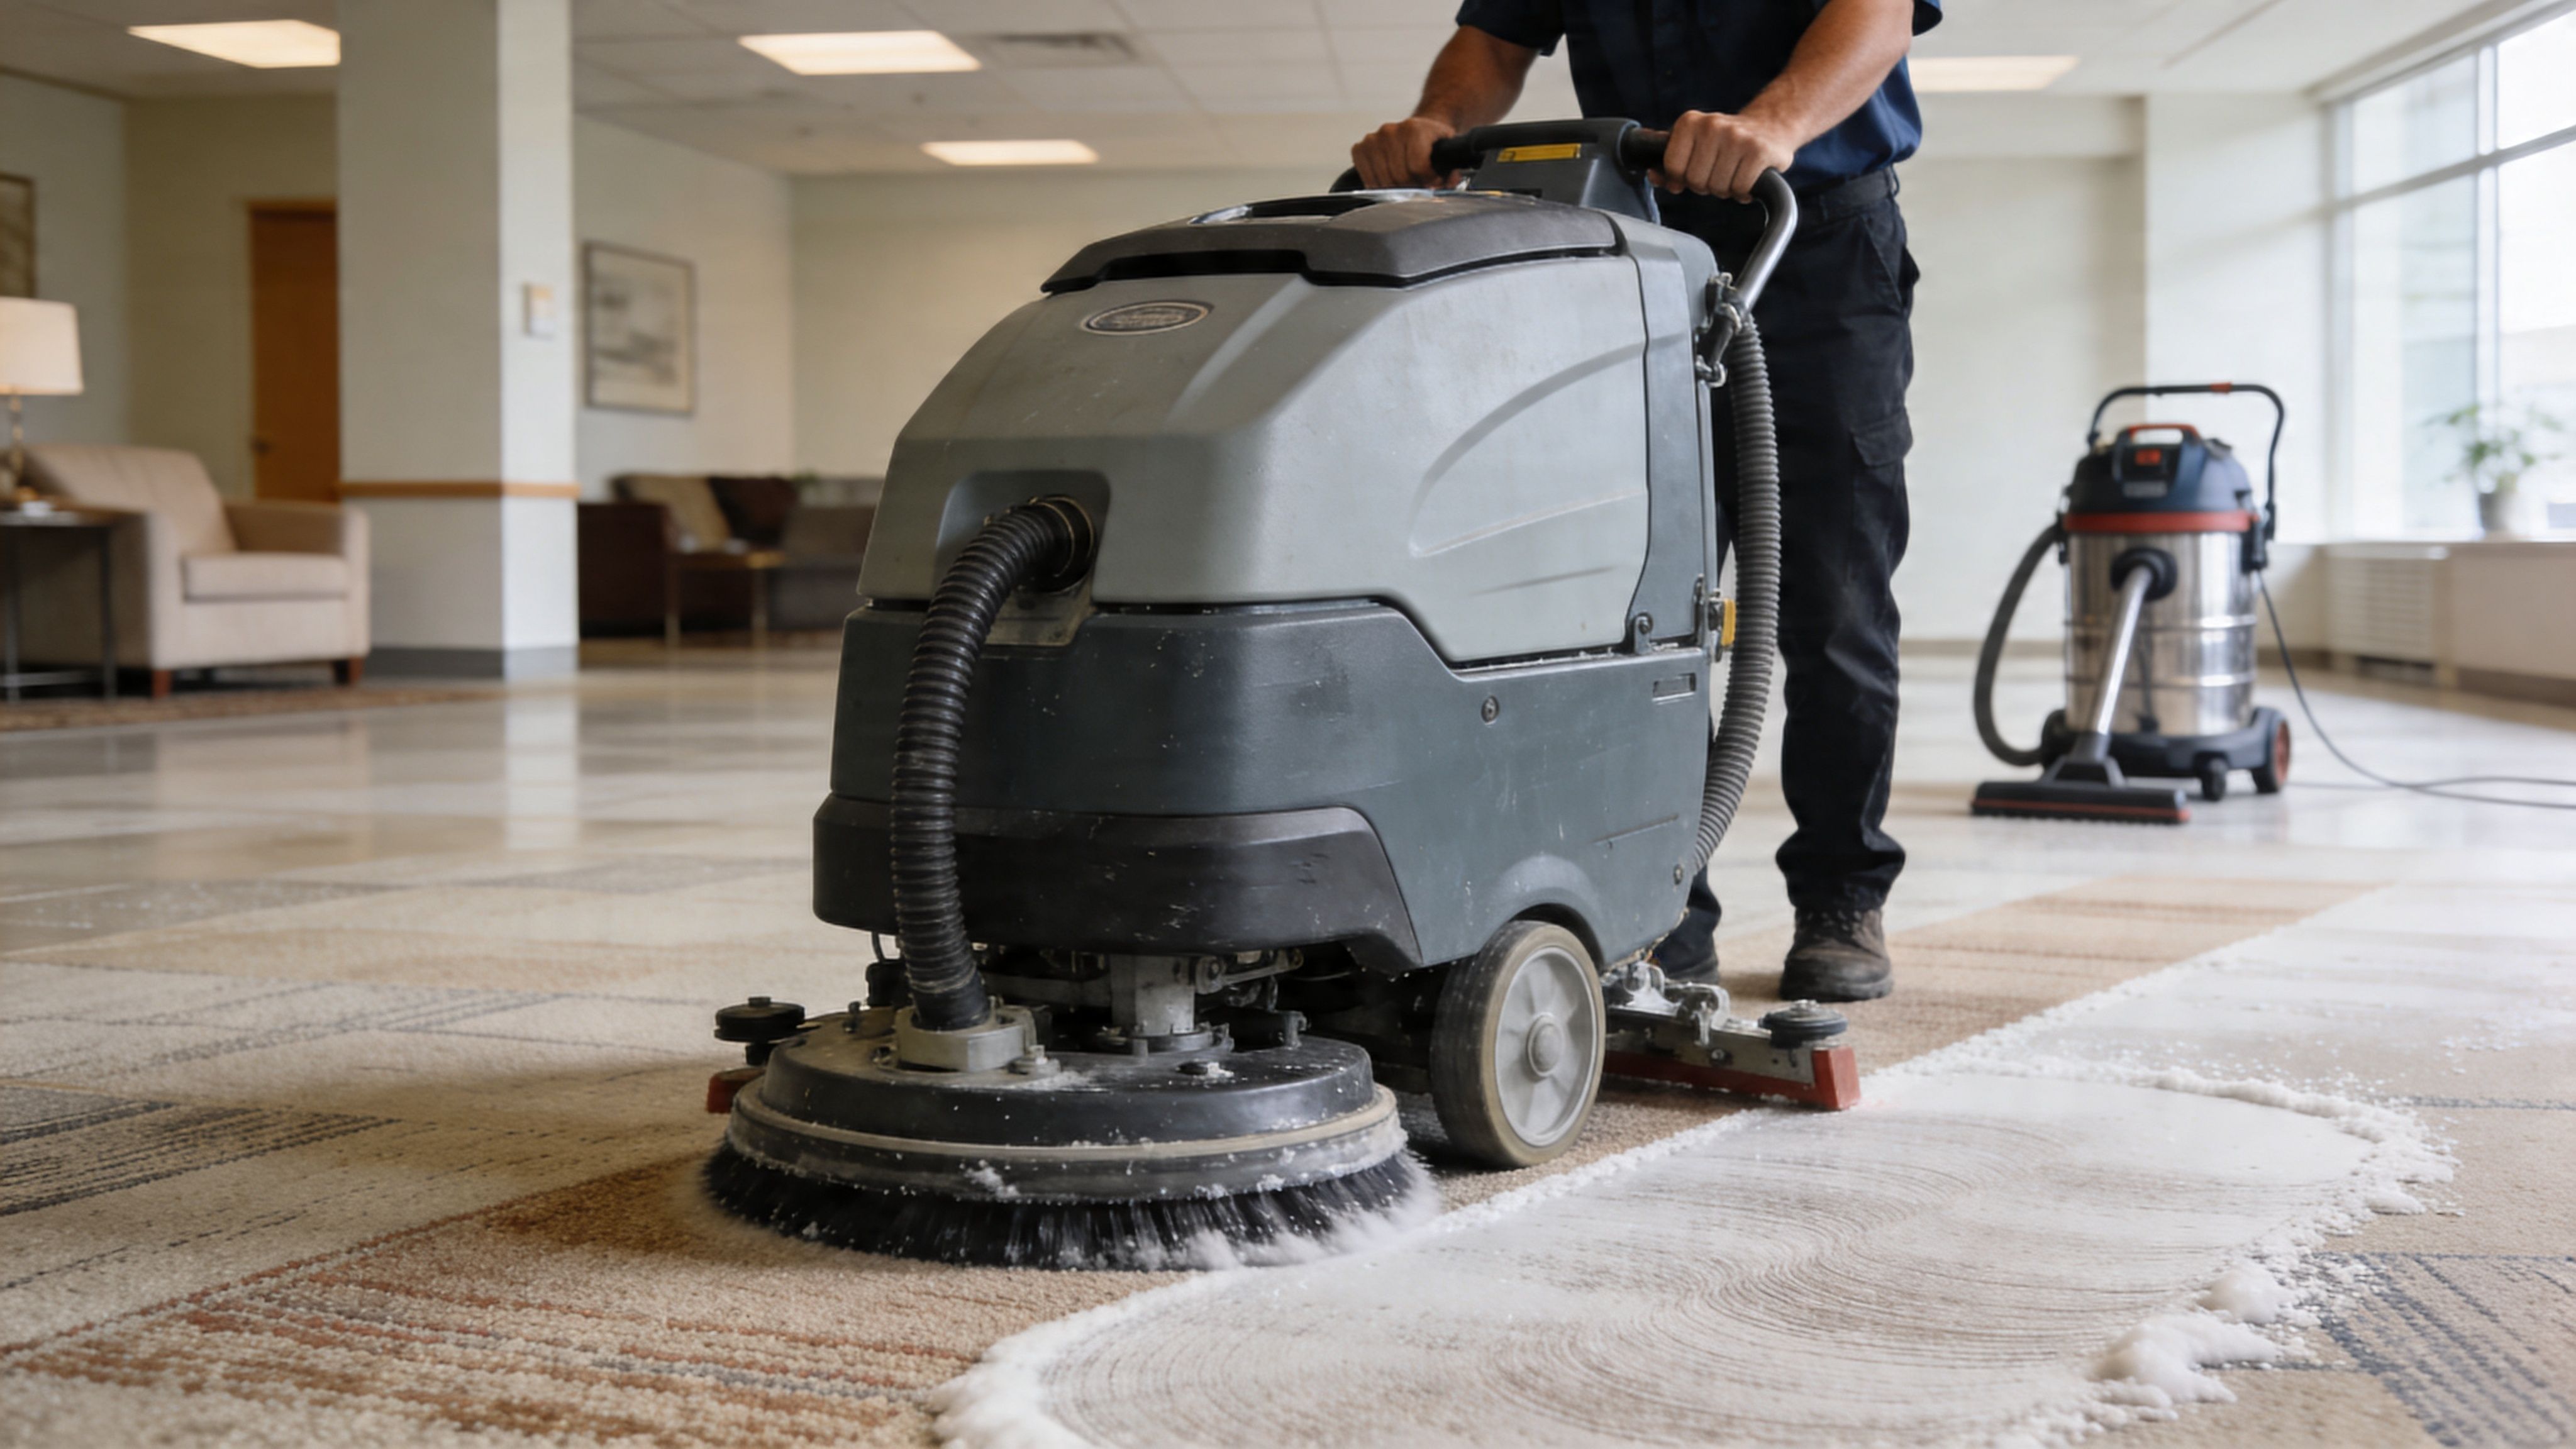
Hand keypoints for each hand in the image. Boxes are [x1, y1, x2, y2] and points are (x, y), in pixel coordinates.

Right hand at [1351, 116, 1458, 188]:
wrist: (1418, 131)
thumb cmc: (1432, 146)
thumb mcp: (1448, 153)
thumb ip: (1451, 171)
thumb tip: (1447, 184)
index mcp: (1413, 128)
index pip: (1417, 167)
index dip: (1428, 179)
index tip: (1433, 178)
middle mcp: (1390, 131)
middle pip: (1400, 177)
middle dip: (1413, 186)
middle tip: (1419, 182)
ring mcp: (1373, 139)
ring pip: (1383, 182)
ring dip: (1396, 188)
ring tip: (1407, 179)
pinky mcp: (1360, 149)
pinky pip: (1368, 179)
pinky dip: (1379, 185)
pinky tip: (1390, 178)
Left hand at [1653, 110, 1797, 199]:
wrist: (1771, 126)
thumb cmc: (1725, 142)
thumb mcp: (1695, 143)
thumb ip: (1670, 159)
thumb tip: (1653, 176)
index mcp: (1690, 122)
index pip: (1673, 168)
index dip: (1683, 178)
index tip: (1696, 171)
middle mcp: (1712, 125)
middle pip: (1695, 181)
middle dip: (1706, 185)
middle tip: (1719, 171)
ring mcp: (1737, 137)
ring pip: (1718, 187)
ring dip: (1726, 189)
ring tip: (1735, 172)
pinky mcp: (1759, 151)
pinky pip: (1740, 188)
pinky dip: (1743, 192)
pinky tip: (1748, 177)